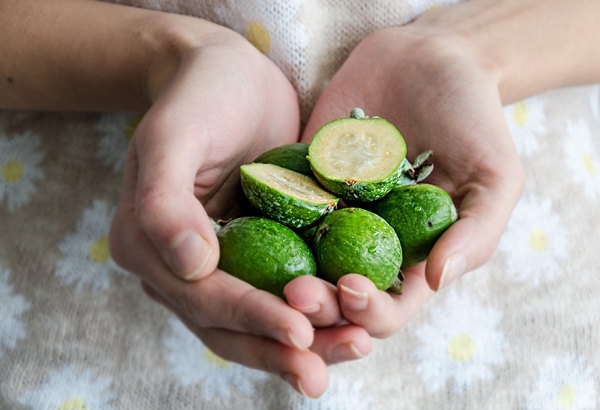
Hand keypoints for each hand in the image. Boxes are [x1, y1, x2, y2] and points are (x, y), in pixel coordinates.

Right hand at [108, 23, 369, 396]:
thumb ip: (165, 201)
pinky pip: (284, 293)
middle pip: (231, 327)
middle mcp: (181, 268)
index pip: (204, 297)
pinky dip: (316, 312)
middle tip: (328, 368)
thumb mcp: (173, 135)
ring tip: (353, 348)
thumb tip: (192, 265)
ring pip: (260, 322)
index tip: (301, 332)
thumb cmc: (200, 95)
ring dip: (305, 345)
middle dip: (281, 350)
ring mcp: (220, 265)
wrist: (229, 75)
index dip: (252, 318)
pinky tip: (353, 322)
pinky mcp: (257, 251)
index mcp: (151, 246)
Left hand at [284, 8, 524, 339]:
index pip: (387, 309)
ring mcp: (328, 215)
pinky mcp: (299, 182)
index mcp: (411, 258)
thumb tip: (437, 280)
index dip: (368, 313)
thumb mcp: (494, 175)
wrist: (427, 58)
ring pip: (299, 264)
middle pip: (334, 298)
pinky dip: (260, 224)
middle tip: (296, 291)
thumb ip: (476, 231)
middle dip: (316, 306)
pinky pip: (275, 209)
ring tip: (274, 275)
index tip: (350, 287)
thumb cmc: (471, 118)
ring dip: (283, 281)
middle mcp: (365, 245)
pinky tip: (243, 229)